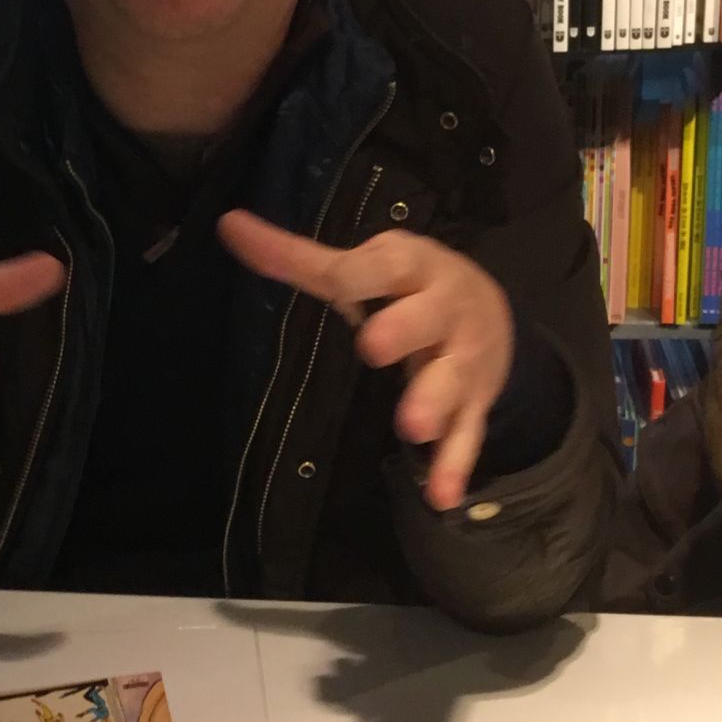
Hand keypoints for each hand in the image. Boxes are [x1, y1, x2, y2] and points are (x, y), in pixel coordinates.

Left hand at [218, 209, 512, 512]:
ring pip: (450, 380)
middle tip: (373, 347)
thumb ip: (299, 256)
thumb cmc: (409, 286)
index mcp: (412, 267)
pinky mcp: (474, 403)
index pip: (384, 268)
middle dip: (403, 331)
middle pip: (426, 318)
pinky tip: (441, 496)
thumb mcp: (365, 265)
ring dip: (432, 403)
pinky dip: (454, 465)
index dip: (361, 275)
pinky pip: (467, 434)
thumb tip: (229, 225)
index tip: (336, 281)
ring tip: (411, 428)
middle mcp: (444, 309)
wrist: (492, 312)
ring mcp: (462, 359)